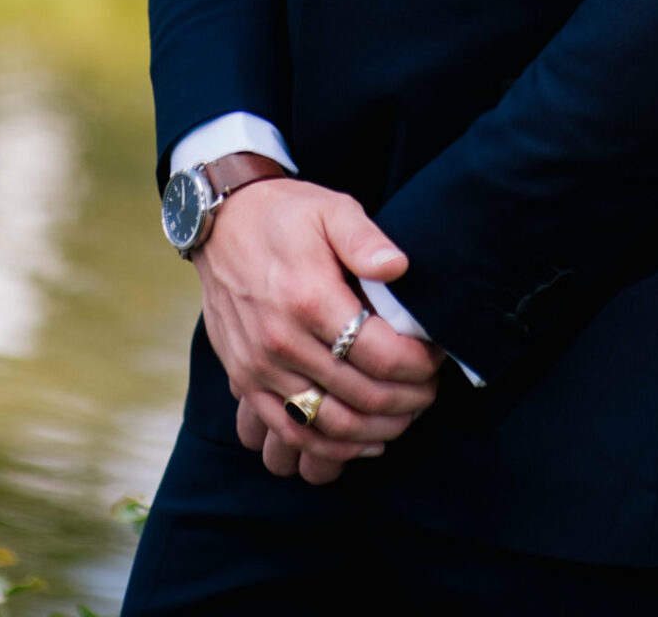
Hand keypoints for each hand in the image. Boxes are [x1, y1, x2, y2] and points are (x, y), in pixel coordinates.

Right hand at [194, 178, 441, 482]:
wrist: (221, 223)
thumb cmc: (285, 214)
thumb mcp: (330, 208)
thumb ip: (365, 239)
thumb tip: (399, 267)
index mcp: (309, 298)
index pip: (380, 354)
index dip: (418, 365)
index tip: (437, 358)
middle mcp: (282, 341)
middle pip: (362, 395)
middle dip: (408, 399)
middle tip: (430, 389)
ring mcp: (260, 368)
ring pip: (331, 424)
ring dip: (378, 430)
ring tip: (407, 415)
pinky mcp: (245, 381)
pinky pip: (292, 432)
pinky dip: (333, 448)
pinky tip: (365, 440)